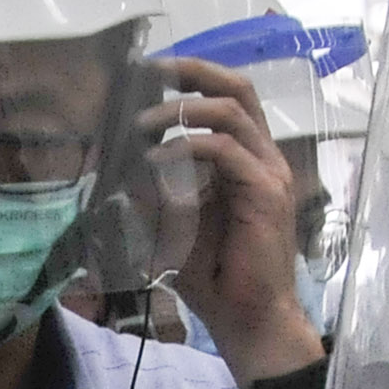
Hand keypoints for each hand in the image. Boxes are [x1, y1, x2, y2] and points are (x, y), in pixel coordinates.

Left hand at [137, 56, 320, 383]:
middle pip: (238, 89)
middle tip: (153, 69)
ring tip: (141, 123)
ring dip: (181, 111)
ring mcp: (268, 173)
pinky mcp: (265, 192)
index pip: (228, 100)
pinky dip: (187, 147)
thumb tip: (120, 168)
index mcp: (248, 160)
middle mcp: (263, 158)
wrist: (248, 318)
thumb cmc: (215, 278)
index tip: (152, 73)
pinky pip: (226, 150)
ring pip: (231, 111)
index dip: (194, 79)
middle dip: (194, 72)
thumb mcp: (175, 225)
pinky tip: (155, 160)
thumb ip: (157, 194)